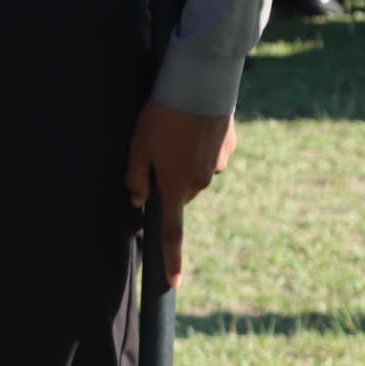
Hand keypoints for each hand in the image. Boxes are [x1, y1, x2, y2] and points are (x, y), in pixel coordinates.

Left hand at [123, 101, 237, 287]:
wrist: (200, 83)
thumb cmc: (162, 115)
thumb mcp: (138, 145)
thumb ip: (135, 177)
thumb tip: (139, 199)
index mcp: (175, 186)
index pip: (172, 232)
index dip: (171, 258)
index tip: (174, 282)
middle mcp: (200, 182)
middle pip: (182, 193)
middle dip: (171, 181)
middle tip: (158, 150)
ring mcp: (218, 165)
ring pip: (197, 172)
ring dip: (186, 159)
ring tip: (177, 129)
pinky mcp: (229, 146)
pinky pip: (212, 153)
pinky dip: (202, 143)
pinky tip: (195, 122)